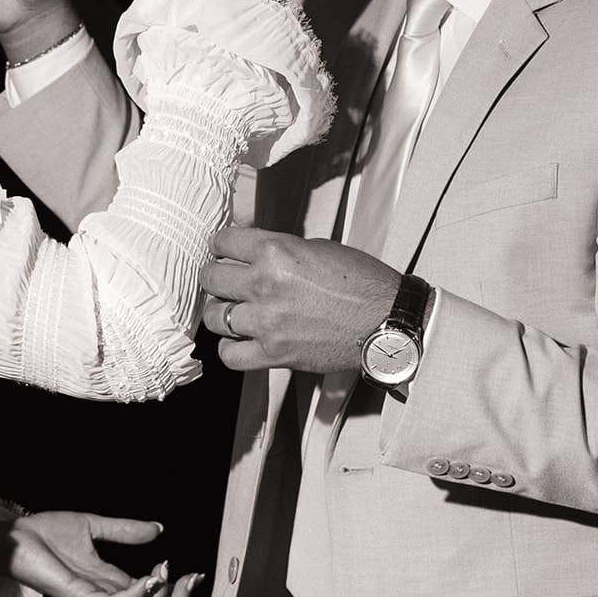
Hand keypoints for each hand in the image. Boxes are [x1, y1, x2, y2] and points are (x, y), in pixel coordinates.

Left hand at [0, 511, 204, 596]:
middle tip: (191, 581)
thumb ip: (125, 530)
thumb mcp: (94, 526)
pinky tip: (149, 577)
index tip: (195, 573)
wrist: (15, 535)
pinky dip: (136, 595)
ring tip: (167, 574)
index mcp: (108, 583)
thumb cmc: (45, 532)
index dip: (175, 589)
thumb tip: (159, 529)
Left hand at [200, 227, 400, 372]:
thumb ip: (278, 250)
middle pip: (211, 278)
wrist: (386, 320)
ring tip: (233, 310)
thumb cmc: (361, 282)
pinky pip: (229, 355)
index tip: (222, 251)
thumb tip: (249, 252)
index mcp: (276, 252)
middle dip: (216, 277)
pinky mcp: (274, 354)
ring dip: (221, 312)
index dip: (220, 246)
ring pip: (214, 317)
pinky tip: (240, 339)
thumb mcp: (317, 248)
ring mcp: (267, 322)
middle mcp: (266, 285)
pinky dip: (230, 347)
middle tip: (225, 281)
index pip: (222, 242)